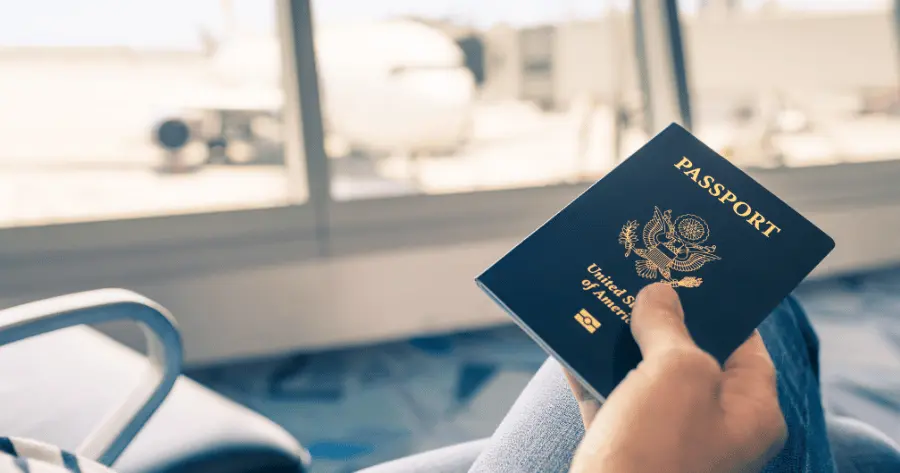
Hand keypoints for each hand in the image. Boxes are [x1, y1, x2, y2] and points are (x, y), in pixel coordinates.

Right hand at [567, 283, 786, 472]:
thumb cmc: (658, 450)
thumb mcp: (676, 372)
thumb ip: (669, 326)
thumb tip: (658, 295)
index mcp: (750, 413)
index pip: (746, 346)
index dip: (720, 306)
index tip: (691, 273)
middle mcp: (713, 428)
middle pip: (688, 358)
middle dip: (660, 319)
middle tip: (638, 278)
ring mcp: (667, 441)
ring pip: (643, 376)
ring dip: (620, 341)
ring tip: (600, 299)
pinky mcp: (623, 450)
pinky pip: (608, 398)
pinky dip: (590, 371)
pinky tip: (569, 340)